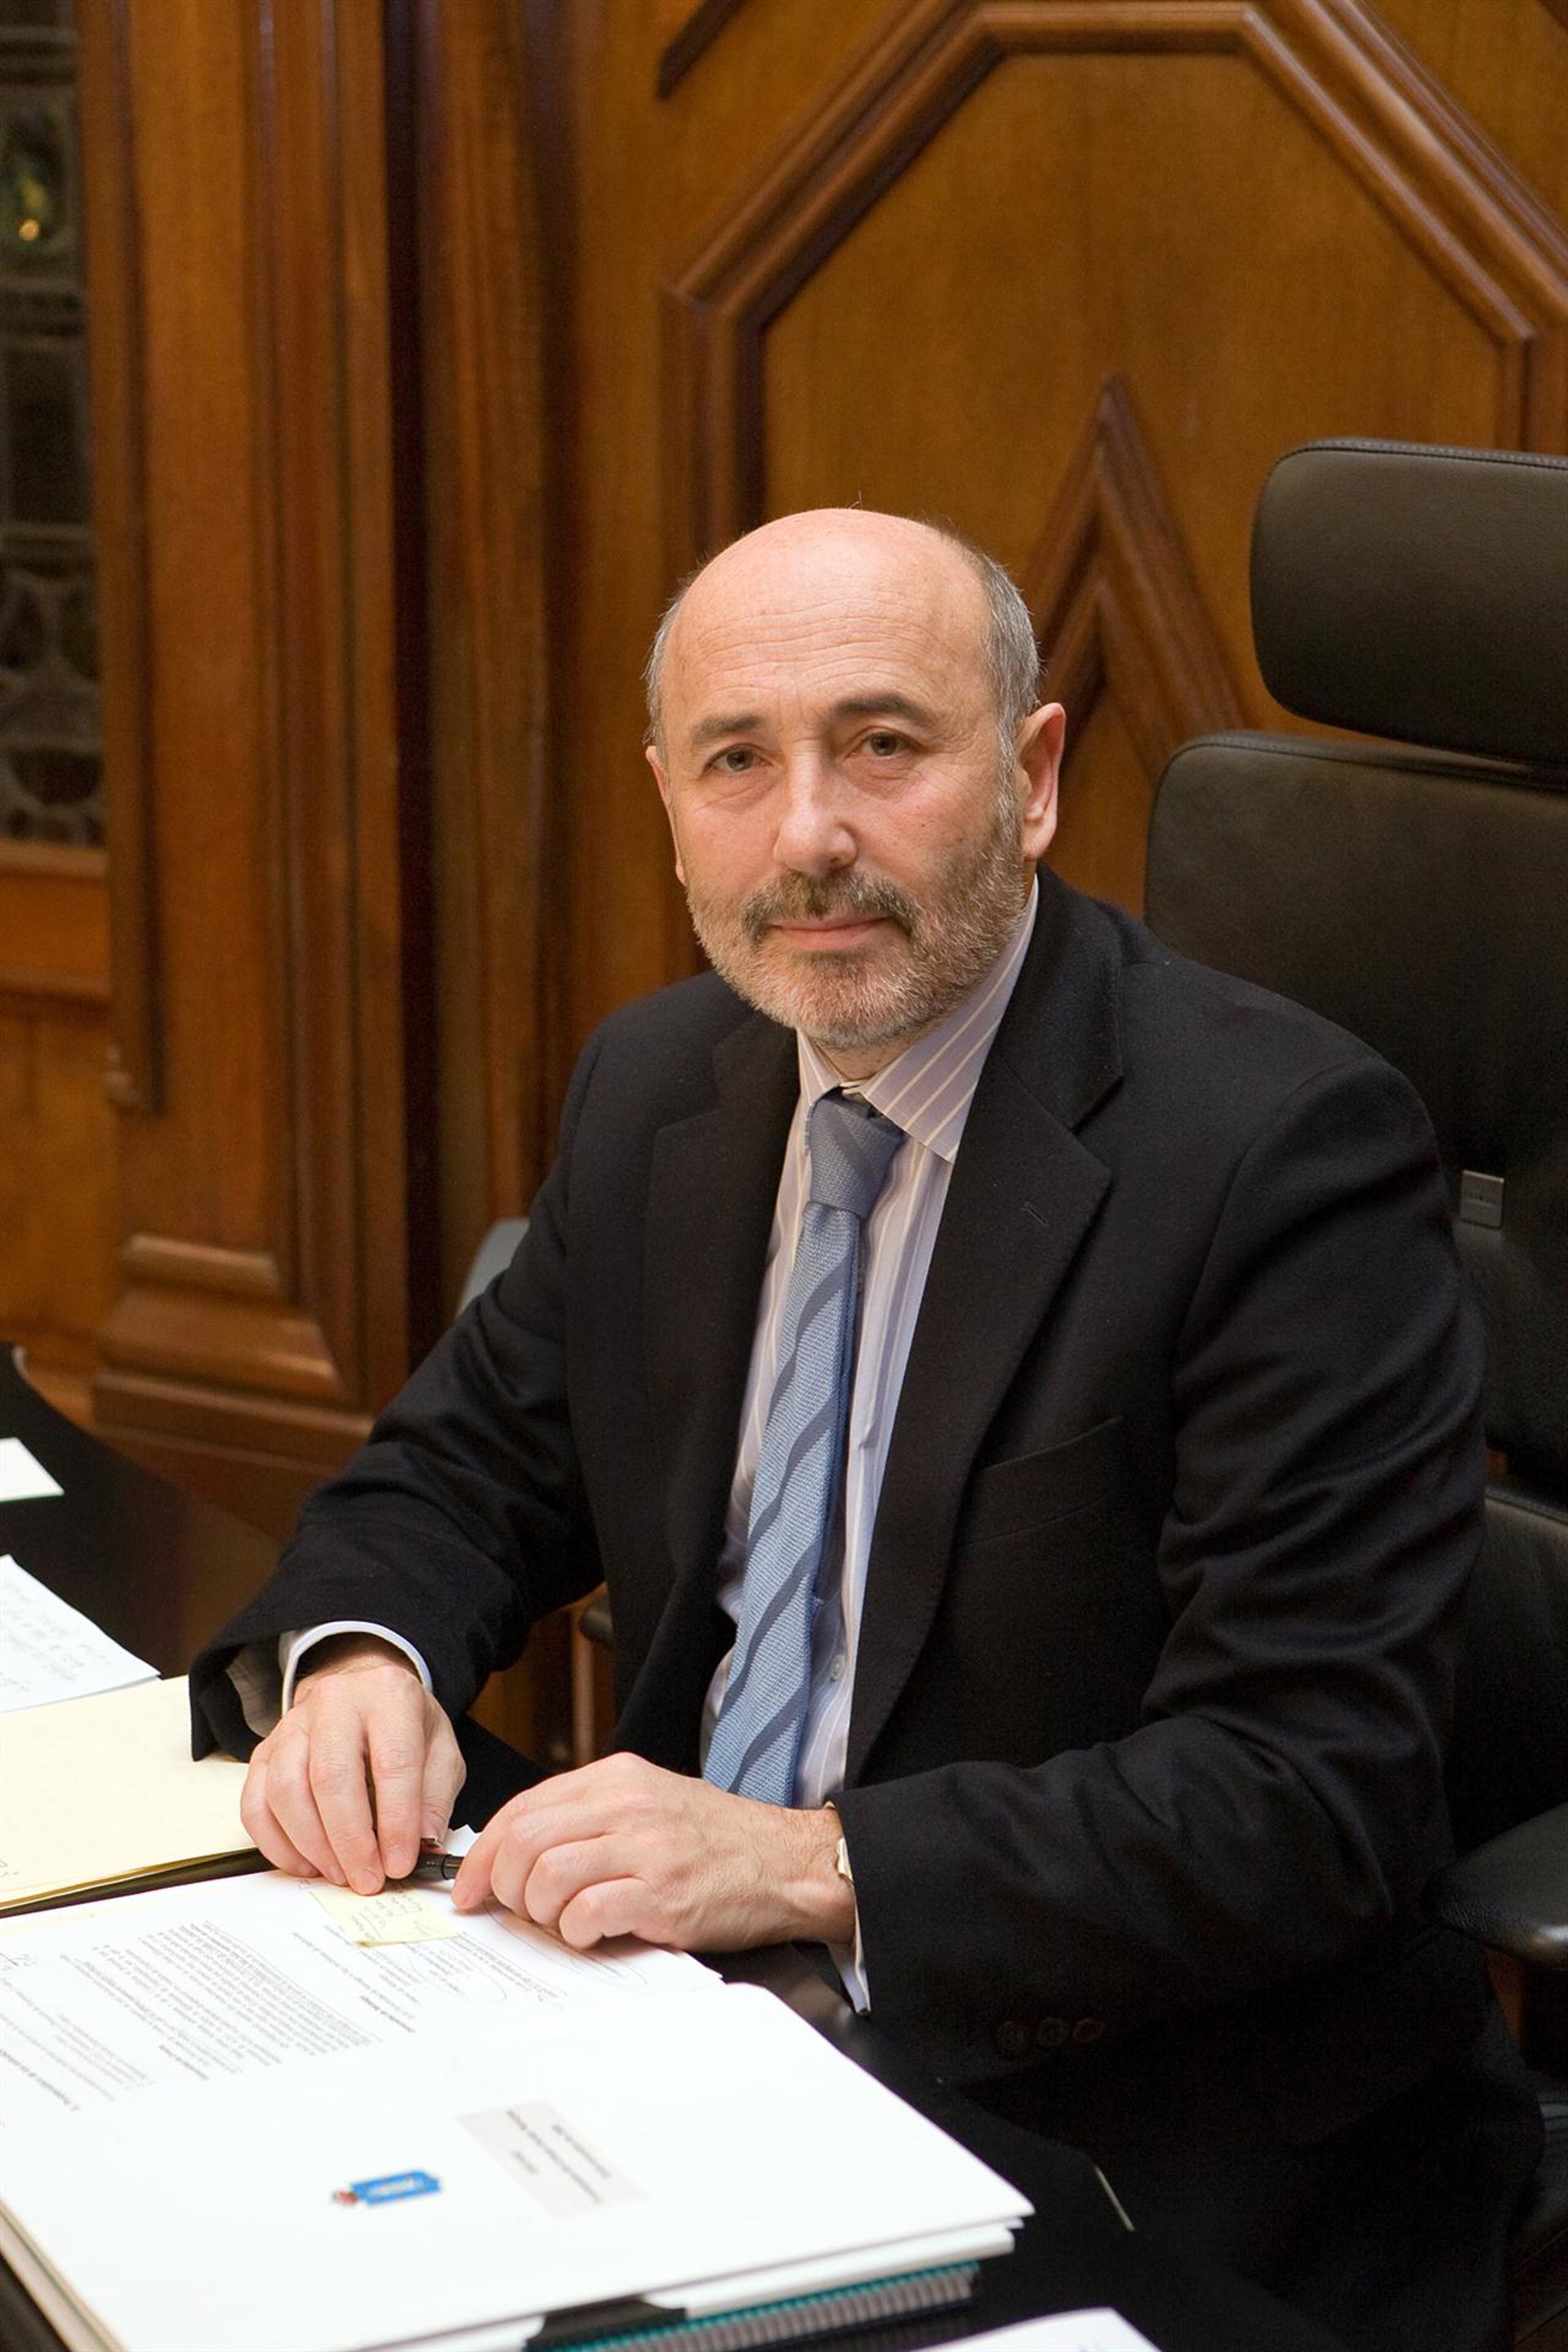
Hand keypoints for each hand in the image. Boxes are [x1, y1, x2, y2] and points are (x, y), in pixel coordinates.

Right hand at [240, 1635, 464, 1893]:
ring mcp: (293, 1725)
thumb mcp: (440, 1752)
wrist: (364, 1693)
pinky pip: (255, 1802)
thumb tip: (422, 1845)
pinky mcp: (265, 1750)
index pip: (392, 1763)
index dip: (396, 1821)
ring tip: (340, 1873)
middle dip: (349, 1840)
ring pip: (286, 1789)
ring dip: (312, 1844)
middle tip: (366, 1879)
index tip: (400, 1864)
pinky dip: (276, 1843)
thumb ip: (434, 1799)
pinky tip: (306, 1863)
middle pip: (330, 1777)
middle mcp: (334, 1702)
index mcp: (388, 1696)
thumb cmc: (403, 1726)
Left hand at [450, 1751, 852, 1952]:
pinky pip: (588, 1914)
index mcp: (618, 1778)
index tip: (469, 1887)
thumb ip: (591, 1816)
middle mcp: (628, 1805)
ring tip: (564, 1923)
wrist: (787, 1863)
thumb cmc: (717, 1841)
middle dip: (504, 1887)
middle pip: (526, 1842)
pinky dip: (577, 1933)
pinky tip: (595, 1934)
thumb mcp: (651, 1802)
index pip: (524, 1808)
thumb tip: (518, 1851)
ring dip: (541, 1914)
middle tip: (517, 1913)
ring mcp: (647, 1849)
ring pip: (548, 1878)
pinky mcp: (663, 1897)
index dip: (484, 1853)